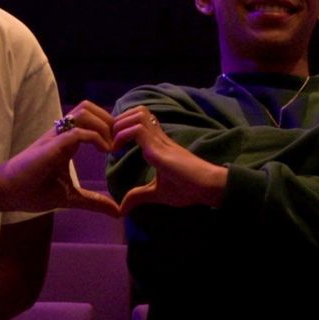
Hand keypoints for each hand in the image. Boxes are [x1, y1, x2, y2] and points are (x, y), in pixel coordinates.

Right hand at [2, 100, 120, 216]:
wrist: (7, 192)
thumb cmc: (33, 191)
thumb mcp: (70, 197)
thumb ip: (94, 201)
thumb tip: (116, 212)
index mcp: (67, 141)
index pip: (90, 118)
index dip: (108, 125)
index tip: (120, 145)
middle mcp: (62, 134)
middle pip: (89, 107)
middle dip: (109, 119)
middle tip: (119, 141)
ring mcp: (56, 137)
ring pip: (84, 112)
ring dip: (103, 125)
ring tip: (112, 146)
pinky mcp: (52, 145)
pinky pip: (78, 131)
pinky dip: (95, 138)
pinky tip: (105, 152)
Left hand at [111, 106, 227, 212]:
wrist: (207, 187)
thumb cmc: (188, 189)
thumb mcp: (157, 193)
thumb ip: (139, 196)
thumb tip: (122, 209)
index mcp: (159, 144)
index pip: (141, 120)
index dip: (124, 125)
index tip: (114, 145)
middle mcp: (159, 137)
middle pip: (138, 110)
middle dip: (119, 121)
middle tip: (111, 141)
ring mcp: (159, 140)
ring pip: (137, 114)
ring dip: (120, 126)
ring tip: (114, 144)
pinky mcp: (159, 148)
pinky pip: (137, 130)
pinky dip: (122, 136)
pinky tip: (117, 151)